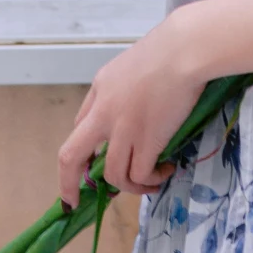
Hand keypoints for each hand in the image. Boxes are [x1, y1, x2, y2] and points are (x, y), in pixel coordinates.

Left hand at [58, 12, 207, 203]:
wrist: (183, 50)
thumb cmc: (164, 50)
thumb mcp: (127, 65)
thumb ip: (118, 89)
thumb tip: (124, 112)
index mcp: (99, 91)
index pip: (78, 129)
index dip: (82, 152)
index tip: (90, 166)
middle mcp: (104, 114)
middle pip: (71, 157)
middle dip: (68, 184)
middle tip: (75, 201)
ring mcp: (123, 130)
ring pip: (112, 175)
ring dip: (129, 186)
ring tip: (150, 181)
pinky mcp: (146, 142)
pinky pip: (139, 175)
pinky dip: (150, 180)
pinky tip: (165, 170)